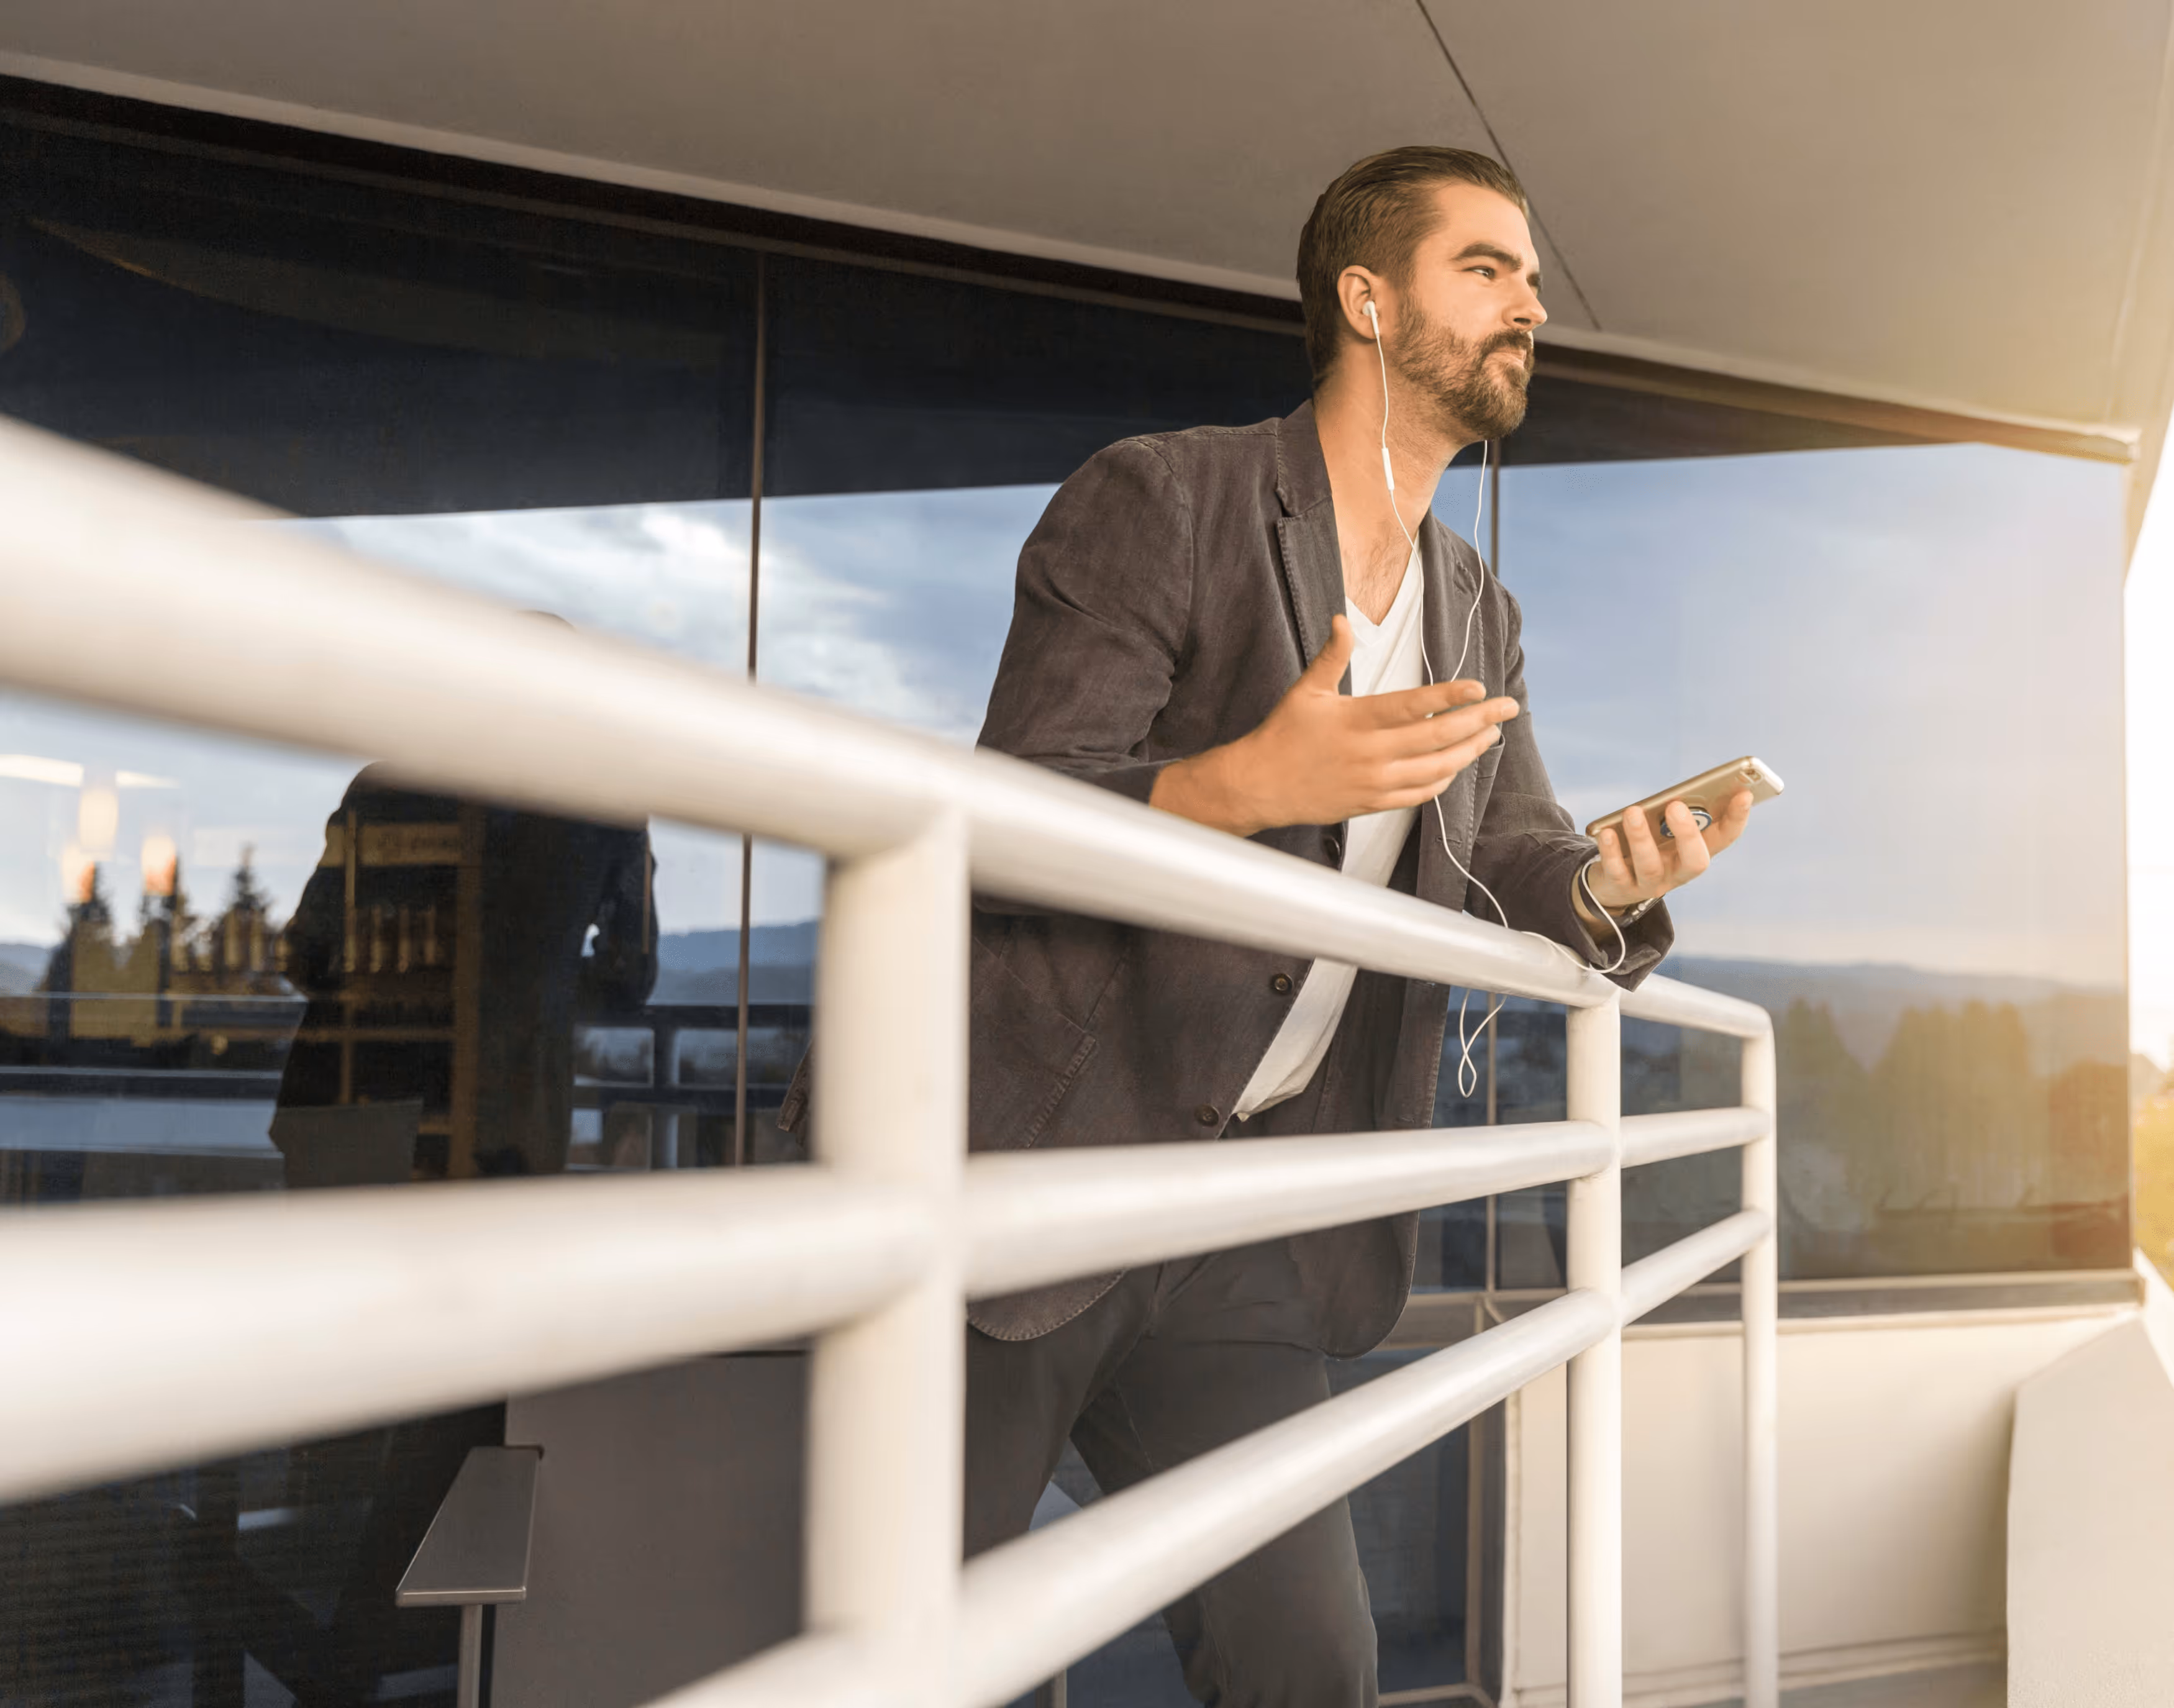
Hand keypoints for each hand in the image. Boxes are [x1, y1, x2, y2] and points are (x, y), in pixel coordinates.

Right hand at [1150, 615, 1519, 836]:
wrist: (1259, 785)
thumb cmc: (1283, 734)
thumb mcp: (1306, 690)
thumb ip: (1331, 655)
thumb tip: (1342, 618)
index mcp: (1356, 719)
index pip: (1414, 706)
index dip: (1450, 698)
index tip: (1480, 688)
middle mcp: (1370, 752)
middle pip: (1437, 739)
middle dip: (1479, 722)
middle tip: (1508, 709)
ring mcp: (1373, 782)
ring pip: (1436, 769)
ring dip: (1469, 752)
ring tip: (1491, 736)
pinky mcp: (1371, 803)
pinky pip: (1418, 795)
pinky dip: (1442, 781)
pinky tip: (1456, 767)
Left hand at [1583, 790, 1753, 912]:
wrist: (1611, 885)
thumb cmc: (1645, 846)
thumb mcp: (1662, 831)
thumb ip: (1672, 815)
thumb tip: (1678, 793)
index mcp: (1695, 853)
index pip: (1724, 839)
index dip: (1737, 819)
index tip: (1744, 795)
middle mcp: (1678, 872)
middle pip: (1694, 861)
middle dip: (1687, 834)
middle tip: (1676, 805)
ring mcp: (1651, 883)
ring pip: (1651, 866)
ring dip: (1641, 838)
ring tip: (1633, 811)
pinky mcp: (1621, 887)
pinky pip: (1617, 872)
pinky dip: (1611, 852)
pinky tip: (1606, 833)